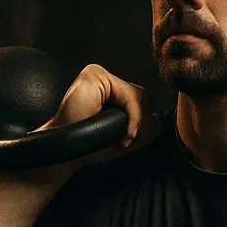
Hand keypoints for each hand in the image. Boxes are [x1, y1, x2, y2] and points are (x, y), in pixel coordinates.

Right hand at [29, 63, 161, 180]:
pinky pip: (128, 95)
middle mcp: (103, 79)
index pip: (138, 98)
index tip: (128, 140)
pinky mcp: (94, 76)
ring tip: (124, 137)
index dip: (140, 121)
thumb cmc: (91, 145)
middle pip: (141, 95)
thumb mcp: (123, 136)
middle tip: (128, 140)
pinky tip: (124, 133)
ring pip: (137, 95)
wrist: (68, 151)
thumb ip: (142, 127)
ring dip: (137, 121)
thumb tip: (159, 121)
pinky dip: (133, 117)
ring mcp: (97, 74)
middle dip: (141, 121)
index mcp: (108, 90)